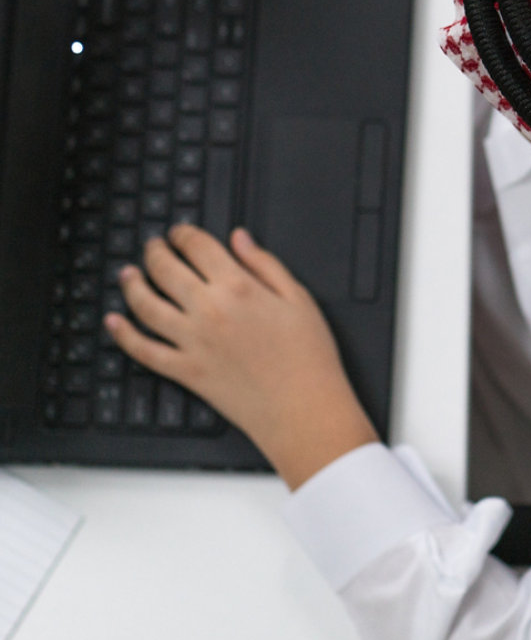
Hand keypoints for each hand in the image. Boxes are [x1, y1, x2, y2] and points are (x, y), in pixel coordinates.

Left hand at [106, 225, 378, 489]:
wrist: (302, 407)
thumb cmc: (308, 355)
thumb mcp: (298, 297)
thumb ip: (265, 264)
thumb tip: (240, 239)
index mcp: (239, 287)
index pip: (199, 247)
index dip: (184, 234)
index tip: (180, 232)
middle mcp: (209, 310)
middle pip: (167, 270)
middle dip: (155, 252)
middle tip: (153, 246)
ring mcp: (192, 342)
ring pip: (146, 306)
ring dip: (132, 285)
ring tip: (128, 274)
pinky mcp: (185, 371)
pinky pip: (143, 350)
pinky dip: (123, 335)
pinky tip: (113, 321)